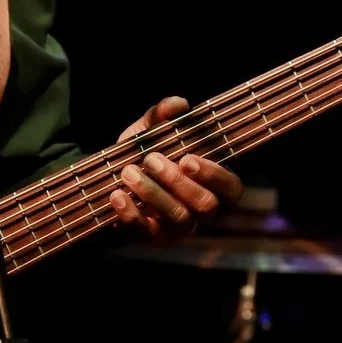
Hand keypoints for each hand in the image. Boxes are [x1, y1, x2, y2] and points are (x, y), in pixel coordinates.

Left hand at [108, 95, 242, 245]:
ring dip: (153, 194)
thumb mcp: (150, 130)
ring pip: (179, 219)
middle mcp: (201, 210)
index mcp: (211, 183)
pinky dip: (130, 215)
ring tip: (128, 172)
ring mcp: (178, 228)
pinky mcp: (152, 238)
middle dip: (177, 181)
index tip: (187, 159)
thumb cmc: (143, 152)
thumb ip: (163, 116)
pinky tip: (117, 195)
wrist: (110, 176)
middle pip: (206, 205)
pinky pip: (146, 233)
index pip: (231, 188)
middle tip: (150, 160)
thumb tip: (179, 104)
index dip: (215, 176)